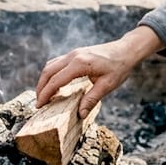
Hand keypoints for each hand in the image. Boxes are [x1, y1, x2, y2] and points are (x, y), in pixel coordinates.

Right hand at [36, 26, 163, 116]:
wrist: (126, 50)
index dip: (46, 94)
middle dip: (40, 87)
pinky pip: (57, 63)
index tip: (39, 105)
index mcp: (80, 64)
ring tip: (44, 95)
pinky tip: (54, 84)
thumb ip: (92, 99)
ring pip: (51, 65)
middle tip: (39, 103)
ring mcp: (73, 53)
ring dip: (44, 80)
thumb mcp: (107, 85)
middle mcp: (73, 56)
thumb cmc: (119, 67)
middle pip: (48, 71)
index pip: (56, 80)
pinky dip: (51, 74)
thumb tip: (80, 115)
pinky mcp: (75, 54)